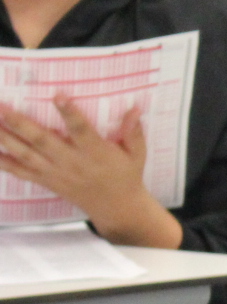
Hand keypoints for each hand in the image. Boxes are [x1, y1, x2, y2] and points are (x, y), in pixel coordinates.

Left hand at [0, 100, 180, 247]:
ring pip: (26, 154)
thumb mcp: (136, 154)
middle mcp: (72, 162)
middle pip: (42, 141)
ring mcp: (56, 173)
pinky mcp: (47, 181)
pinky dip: (3, 162)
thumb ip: (133, 132)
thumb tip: (134, 108)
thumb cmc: (127, 176)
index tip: (58, 95)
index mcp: (96, 153)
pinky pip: (20, 171)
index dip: (70, 113)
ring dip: (5, 138)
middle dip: (20, 124)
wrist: (117, 208)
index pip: (81, 130)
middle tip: (3, 107)